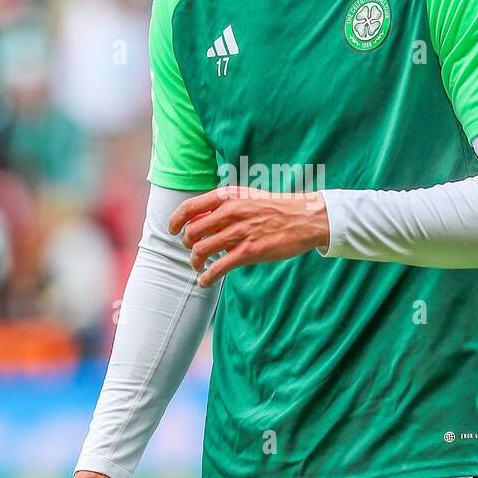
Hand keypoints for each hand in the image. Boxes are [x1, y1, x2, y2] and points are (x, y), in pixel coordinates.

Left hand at [169, 184, 329, 287]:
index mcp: (228, 197)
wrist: (305, 218)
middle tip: (191, 249)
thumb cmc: (275, 207)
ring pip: (201, 250)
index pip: (189, 207)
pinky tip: (205, 280)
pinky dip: (206, 277)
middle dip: (186, 244)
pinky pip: (218, 268)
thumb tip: (200, 219)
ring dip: (194, 261)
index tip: (172, 230)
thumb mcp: (247, 196)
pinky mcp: (250, 252)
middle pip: (191, 232)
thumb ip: (224, 205)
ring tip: (198, 265)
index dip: (175, 220)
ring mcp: (240, 233)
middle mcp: (230, 213)